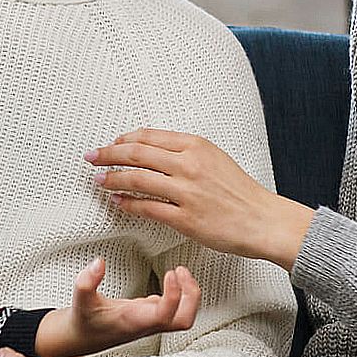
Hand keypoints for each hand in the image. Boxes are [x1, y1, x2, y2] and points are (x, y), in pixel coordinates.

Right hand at [35, 258, 199, 356]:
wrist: (83, 336)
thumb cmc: (85, 320)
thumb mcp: (81, 298)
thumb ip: (87, 281)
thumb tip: (98, 263)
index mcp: (135, 322)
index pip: (165, 315)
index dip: (173, 295)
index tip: (170, 273)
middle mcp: (147, 324)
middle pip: (184, 321)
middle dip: (191, 297)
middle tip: (182, 272)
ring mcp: (151, 321)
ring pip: (183, 316)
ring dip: (190, 296)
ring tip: (181, 272)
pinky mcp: (150, 316)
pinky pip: (174, 309)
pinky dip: (180, 294)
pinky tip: (171, 279)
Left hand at [85, 128, 316, 269]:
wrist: (264, 220)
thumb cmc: (240, 191)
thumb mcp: (214, 158)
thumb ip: (183, 152)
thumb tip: (149, 150)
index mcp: (196, 146)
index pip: (148, 136)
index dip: (122, 140)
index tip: (110, 144)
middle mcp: (189, 165)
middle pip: (136, 153)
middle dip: (108, 154)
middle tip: (92, 158)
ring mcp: (187, 192)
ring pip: (137, 179)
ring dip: (113, 179)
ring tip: (99, 180)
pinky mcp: (186, 218)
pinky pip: (148, 208)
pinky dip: (128, 204)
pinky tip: (117, 202)